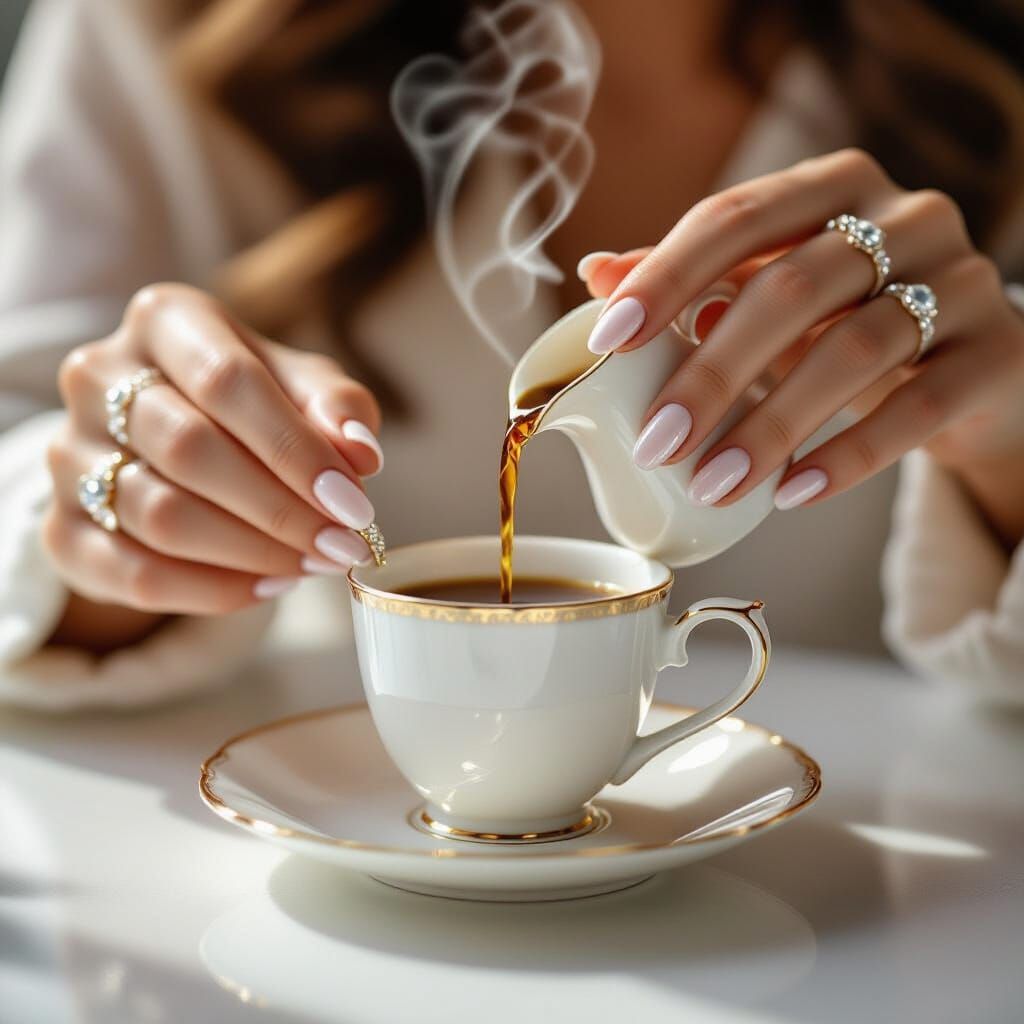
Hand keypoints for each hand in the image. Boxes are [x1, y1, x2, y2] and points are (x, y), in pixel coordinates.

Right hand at [44, 284, 382, 645]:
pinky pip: (135, 574)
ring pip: (162, 516)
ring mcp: (69, 453)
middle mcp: (99, 376)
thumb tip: (360, 453)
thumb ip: (336, 408)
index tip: (353, 502)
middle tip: (342, 544)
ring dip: (254, 553)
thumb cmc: (253, 405)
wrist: (176, 445)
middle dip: (281, 509)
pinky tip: (268, 587)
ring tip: (313, 564)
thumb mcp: (302, 388)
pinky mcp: (62, 528)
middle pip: (190, 450)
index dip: (296, 449)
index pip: (227, 381)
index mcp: (165, 320)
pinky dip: (212, 591)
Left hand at [578, 149, 1023, 544]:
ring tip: (713, 483)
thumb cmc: (850, 322)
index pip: (735, 217)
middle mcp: (906, 217)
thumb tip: (597, 274)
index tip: (607, 342)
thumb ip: (695, 281)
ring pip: (856, 350)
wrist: (972, 366)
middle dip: (713, 372)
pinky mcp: (998, 352)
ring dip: (773, 425)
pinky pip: (920, 406)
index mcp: (834, 188)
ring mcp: (962, 280)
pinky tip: (792, 492)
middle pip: (793, 287)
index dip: (666, 276)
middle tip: (658, 443)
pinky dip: (850, 453)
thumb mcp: (774, 293)